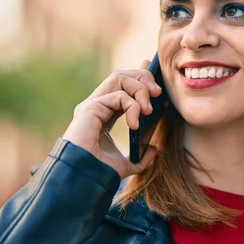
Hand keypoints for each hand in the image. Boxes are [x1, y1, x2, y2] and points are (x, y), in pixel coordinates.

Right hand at [62, 60, 161, 178]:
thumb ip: (141, 157)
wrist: (85, 179)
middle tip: (158, 93)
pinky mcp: (90, 108)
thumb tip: (155, 150)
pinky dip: (132, 106)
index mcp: (104, 113)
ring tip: (147, 110)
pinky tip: (134, 124)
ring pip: (119, 78)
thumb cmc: (100, 172)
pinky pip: (119, 95)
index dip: (137, 73)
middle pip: (121, 75)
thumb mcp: (127, 164)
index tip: (148, 64)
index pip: (122, 85)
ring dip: (140, 89)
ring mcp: (92, 105)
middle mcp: (97, 105)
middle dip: (143, 78)